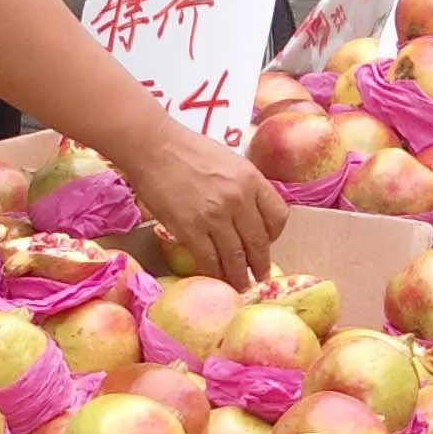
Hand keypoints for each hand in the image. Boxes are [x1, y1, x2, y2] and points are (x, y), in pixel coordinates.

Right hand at [126, 127, 284, 286]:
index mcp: (252, 179)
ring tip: (240, 286)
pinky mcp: (190, 229)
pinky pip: (208, 260)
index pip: (278, 216)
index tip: (267, 243)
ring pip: (235, 257)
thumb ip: (245, 187)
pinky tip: (215, 278)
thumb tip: (251, 214)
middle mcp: (239, 199)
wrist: (154, 147)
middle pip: (258, 242)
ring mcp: (215, 216)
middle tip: (259, 278)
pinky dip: (214, 273)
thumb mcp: (230, 161)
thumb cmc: (189, 150)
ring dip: (239, 276)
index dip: (274, 235)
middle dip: (260, 265)